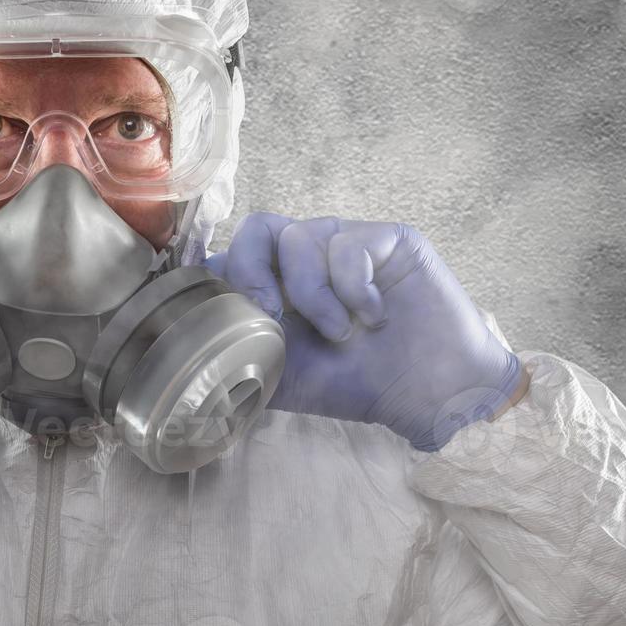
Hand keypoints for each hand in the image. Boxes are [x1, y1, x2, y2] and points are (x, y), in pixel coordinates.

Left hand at [205, 214, 521, 451]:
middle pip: (257, 229)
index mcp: (280, 283)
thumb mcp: (289, 379)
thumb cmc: (362, 385)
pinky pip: (349, 244)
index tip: (225, 311)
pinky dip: (354, 289)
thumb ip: (243, 357)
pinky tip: (375, 317)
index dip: (222, 274)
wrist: (433, 395)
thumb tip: (192, 357)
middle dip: (253, 272)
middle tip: (271, 314)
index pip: (234, 254)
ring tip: (341, 333)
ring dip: (314, 294)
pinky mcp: (388, 239)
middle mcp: (310, 256)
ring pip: (300, 237)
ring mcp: (348, 243)